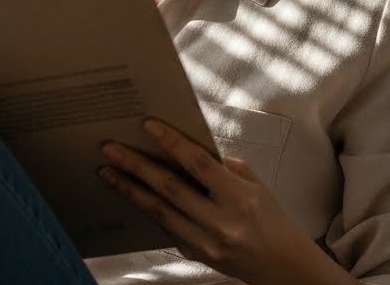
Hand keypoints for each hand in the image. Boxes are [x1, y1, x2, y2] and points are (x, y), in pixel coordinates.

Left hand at [98, 118, 318, 284]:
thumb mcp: (254, 184)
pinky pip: (165, 227)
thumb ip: (222, 166)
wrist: (281, 264)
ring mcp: (205, 243)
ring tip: (108, 171)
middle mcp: (220, 222)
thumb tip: (185, 147)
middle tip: (110, 148)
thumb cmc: (269, 218)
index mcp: (239, 197)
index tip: (148, 125)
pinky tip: (132, 193)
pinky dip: (148, 208)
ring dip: (130, 189)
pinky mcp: (194, 255)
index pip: (199, 164)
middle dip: (136, 166)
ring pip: (158, 211)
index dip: (171, 142)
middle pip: (170, 188)